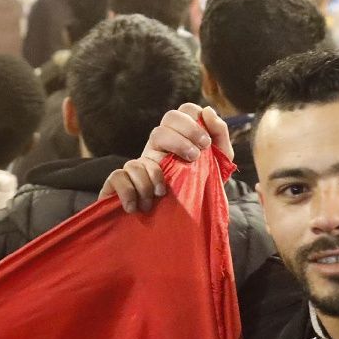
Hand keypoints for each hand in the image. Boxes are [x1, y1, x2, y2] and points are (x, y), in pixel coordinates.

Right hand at [98, 103, 232, 212]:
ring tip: (169, 187)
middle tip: (194, 157)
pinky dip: (132, 190)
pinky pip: (119, 176)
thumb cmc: (198, 192)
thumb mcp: (217, 164)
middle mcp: (159, 145)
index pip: (184, 112)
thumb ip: (219, 136)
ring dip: (161, 167)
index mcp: (180, 138)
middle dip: (184, 135)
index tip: (205, 144)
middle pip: (167, 119)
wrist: (182, 226)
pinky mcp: (120, 183)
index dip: (194, 123)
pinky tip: (147, 201)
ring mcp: (139, 163)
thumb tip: (208, 111)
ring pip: (145, 148)